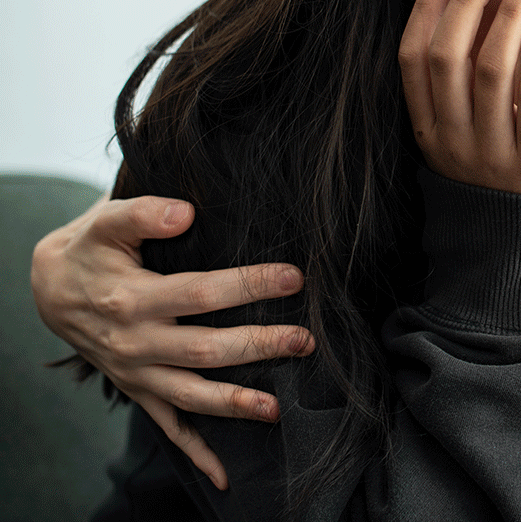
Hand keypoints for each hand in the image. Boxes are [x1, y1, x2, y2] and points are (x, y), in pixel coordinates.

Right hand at [30, 195, 313, 489]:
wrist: (49, 290)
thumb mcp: (106, 222)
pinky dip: (196, 453)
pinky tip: (224, 475)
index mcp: (132, 298)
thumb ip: (143, 212)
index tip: (294, 277)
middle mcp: (135, 342)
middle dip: (259, 345)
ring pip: (191, 394)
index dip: (249, 285)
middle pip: (205, 349)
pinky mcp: (138, 390)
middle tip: (304, 340)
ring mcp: (136, 372)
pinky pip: (168, 426)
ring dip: (235, 404)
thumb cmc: (91, 249)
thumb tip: (186, 212)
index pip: (201, 294)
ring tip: (277, 408)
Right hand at [399, 0, 520, 196]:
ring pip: (489, 68)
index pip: (412, 58)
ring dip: (508, 13)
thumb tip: (459, 18)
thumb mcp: (464, 140)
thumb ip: (457, 92)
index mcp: (427, 133)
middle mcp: (450, 141)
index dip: (428, 8)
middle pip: (448, 54)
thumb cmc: (501, 182)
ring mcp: (489, 154)